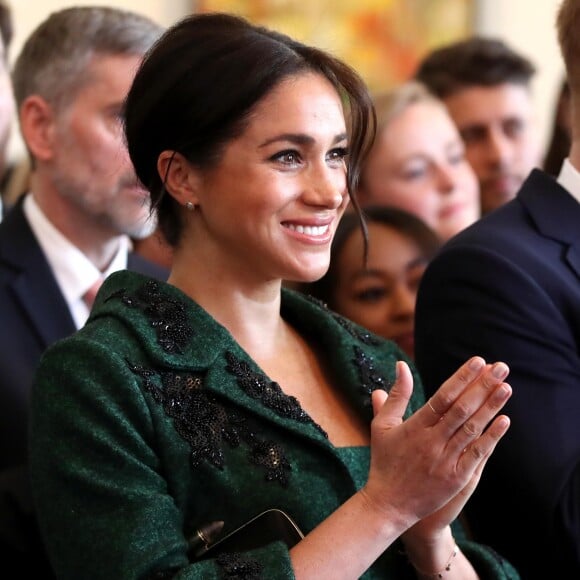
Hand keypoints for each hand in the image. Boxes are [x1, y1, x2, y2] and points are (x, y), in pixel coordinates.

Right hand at [361, 357, 511, 534]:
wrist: (388, 504)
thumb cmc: (384, 461)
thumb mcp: (382, 425)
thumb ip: (396, 395)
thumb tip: (401, 365)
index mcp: (414, 426)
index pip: (443, 396)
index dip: (461, 378)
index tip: (478, 361)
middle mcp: (431, 441)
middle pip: (461, 409)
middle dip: (482, 386)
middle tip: (501, 367)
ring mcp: (445, 460)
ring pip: (472, 429)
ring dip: (490, 406)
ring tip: (506, 386)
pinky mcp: (455, 479)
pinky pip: (477, 454)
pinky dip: (491, 437)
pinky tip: (504, 420)